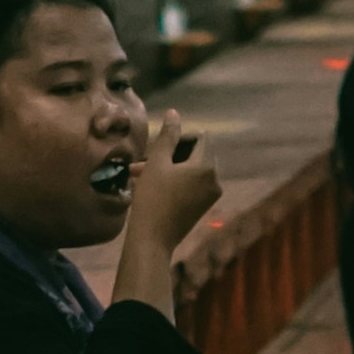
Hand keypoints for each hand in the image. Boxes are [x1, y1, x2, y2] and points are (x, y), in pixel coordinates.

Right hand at [121, 110, 222, 265]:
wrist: (152, 240)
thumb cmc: (152, 198)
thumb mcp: (157, 163)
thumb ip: (167, 136)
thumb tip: (174, 113)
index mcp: (207, 166)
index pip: (199, 137)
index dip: (177, 137)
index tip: (156, 148)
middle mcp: (215, 179)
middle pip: (195, 153)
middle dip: (169, 154)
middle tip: (143, 161)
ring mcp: (210, 195)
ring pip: (189, 170)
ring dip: (166, 167)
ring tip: (138, 173)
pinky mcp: (202, 206)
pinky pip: (190, 184)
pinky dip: (173, 180)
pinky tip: (149, 184)